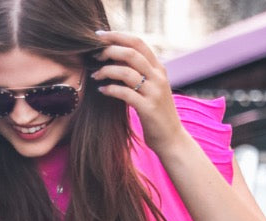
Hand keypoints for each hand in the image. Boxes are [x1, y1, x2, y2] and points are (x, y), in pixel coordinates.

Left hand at [91, 30, 185, 156]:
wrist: (172, 140)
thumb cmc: (157, 115)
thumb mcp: (152, 88)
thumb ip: (140, 73)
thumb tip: (115, 58)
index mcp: (159, 69)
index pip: (138, 42)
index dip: (117, 36)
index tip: (100, 36)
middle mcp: (158, 77)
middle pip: (131, 53)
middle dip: (109, 50)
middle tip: (94, 55)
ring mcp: (154, 92)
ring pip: (126, 72)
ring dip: (106, 71)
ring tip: (95, 75)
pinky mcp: (148, 108)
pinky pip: (124, 93)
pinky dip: (110, 90)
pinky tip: (101, 90)